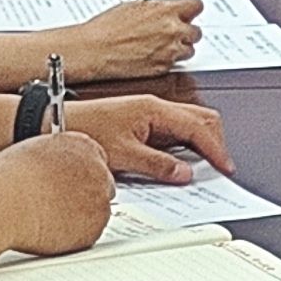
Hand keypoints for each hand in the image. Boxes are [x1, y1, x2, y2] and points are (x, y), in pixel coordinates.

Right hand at [0, 129, 117, 255]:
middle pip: (101, 186)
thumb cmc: (7, 179)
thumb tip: (54, 167)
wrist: (4, 204)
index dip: (80, 176)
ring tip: (48, 218)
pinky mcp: (96, 227)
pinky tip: (51, 231)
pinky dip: (75, 236)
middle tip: (59, 205)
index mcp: (82, 146)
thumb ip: (54, 157)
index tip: (69, 186)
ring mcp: (100, 200)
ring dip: (80, 217)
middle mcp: (98, 171)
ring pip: (97, 212)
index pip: (95, 160)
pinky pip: (89, 234)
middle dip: (85, 196)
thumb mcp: (33, 151)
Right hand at [40, 0, 200, 78]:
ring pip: (189, 49)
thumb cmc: (108, 28)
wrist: (95, 50)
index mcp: (166, 10)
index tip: (186, 12)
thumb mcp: (134, 7)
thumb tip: (165, 9)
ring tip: (159, 45)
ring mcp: (170, 50)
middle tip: (172, 32)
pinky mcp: (165, 67)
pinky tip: (151, 55)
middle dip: (186, 31)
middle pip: (197, 31)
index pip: (196, 5)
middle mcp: (173, 30)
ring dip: (179, 48)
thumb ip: (157, 8)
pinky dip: (167, 60)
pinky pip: (176, 63)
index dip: (190, 9)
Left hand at [68, 94, 231, 181]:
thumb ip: (157, 164)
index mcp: (154, 109)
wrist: (56, 121)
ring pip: (189, 123)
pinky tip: (179, 161)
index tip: (225, 166)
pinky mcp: (142, 121)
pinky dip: (184, 145)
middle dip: (215, 142)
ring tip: (202, 166)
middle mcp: (155, 107)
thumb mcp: (122, 154)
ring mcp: (150, 113)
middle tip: (219, 166)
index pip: (198, 127)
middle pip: (201, 119)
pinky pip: (174, 131)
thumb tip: (184, 173)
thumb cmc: (83, 128)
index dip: (216, 148)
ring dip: (200, 143)